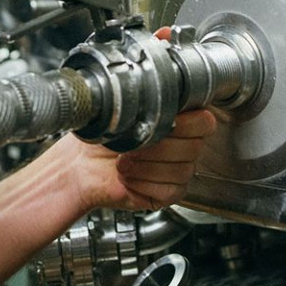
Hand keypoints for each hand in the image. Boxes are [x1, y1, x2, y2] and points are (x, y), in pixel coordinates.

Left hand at [62, 109, 216, 212]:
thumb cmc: (102, 136)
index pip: (204, 122)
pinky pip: (169, 191)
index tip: (163, 122)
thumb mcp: (119, 111)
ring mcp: (179, 171)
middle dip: (157, 147)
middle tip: (132, 145)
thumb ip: (141, 100)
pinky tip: (128, 177)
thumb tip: (150, 91)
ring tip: (123, 162)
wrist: (81, 164)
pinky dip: (143, 184)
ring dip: (146, 167)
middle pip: (193, 148)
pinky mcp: (170, 193)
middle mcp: (184, 145)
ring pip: (181, 171)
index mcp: (180, 120)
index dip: (186, 124)